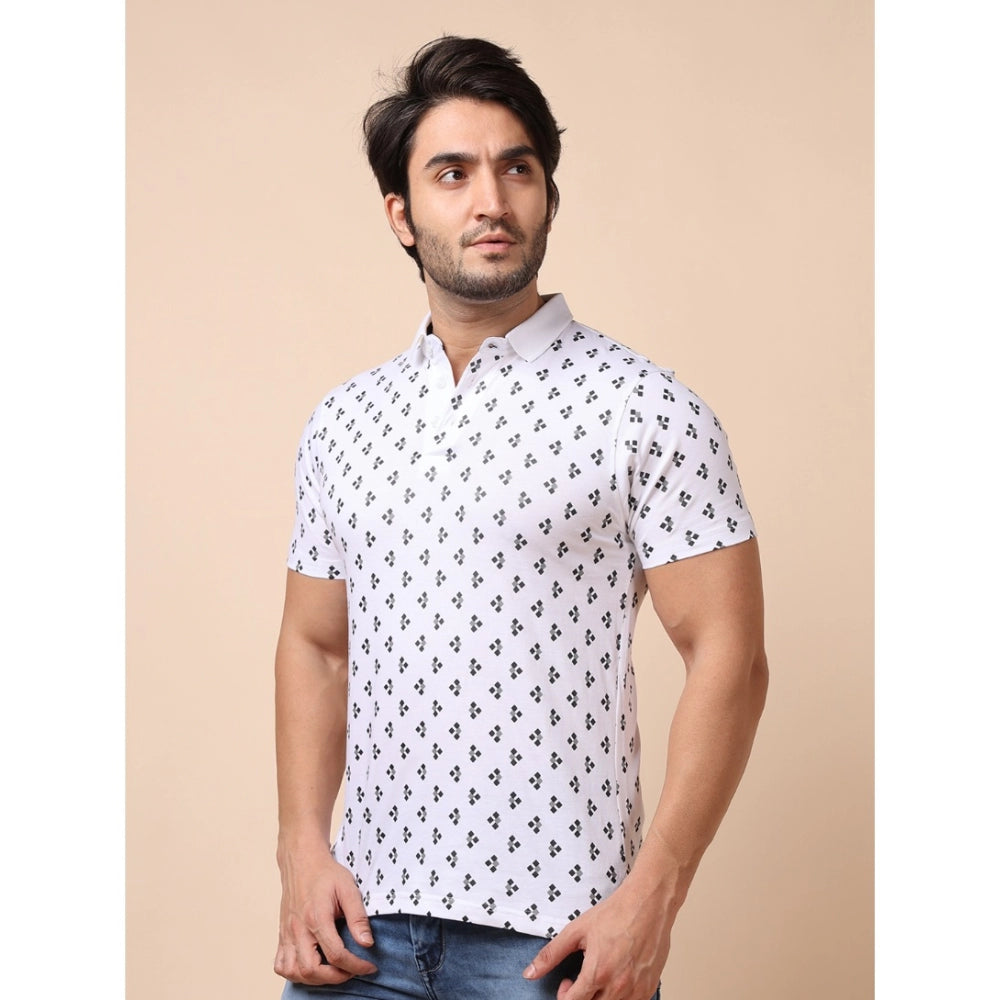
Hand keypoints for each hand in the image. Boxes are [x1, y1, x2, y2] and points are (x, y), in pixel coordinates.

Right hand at [274, 846, 376, 984]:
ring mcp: (287, 933)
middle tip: (352, 971)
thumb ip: (358, 917)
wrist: (302, 860)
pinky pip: (281, 965)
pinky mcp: (282, 934)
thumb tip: (367, 943)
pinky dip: (294, 973)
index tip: (369, 966)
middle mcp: (298, 928)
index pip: (335, 954)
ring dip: (314, 979)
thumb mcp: (348, 888)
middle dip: (335, 977)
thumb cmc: (326, 873)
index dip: (355, 965)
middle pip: (311, 969)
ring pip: (293, 972)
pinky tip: (311, 967)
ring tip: (333, 971)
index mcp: (316, 917)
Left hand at [522, 875, 672, 999]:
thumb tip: (530, 973)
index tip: (566, 981)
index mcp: (598, 973)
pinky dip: (619, 997)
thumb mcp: (577, 930)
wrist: (649, 904)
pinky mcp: (649, 988)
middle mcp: (619, 987)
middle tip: (582, 978)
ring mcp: (636, 990)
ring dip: (600, 998)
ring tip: (599, 977)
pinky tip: (616, 977)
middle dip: (581, 998)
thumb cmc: (616, 913)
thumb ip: (551, 954)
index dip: (564, 996)